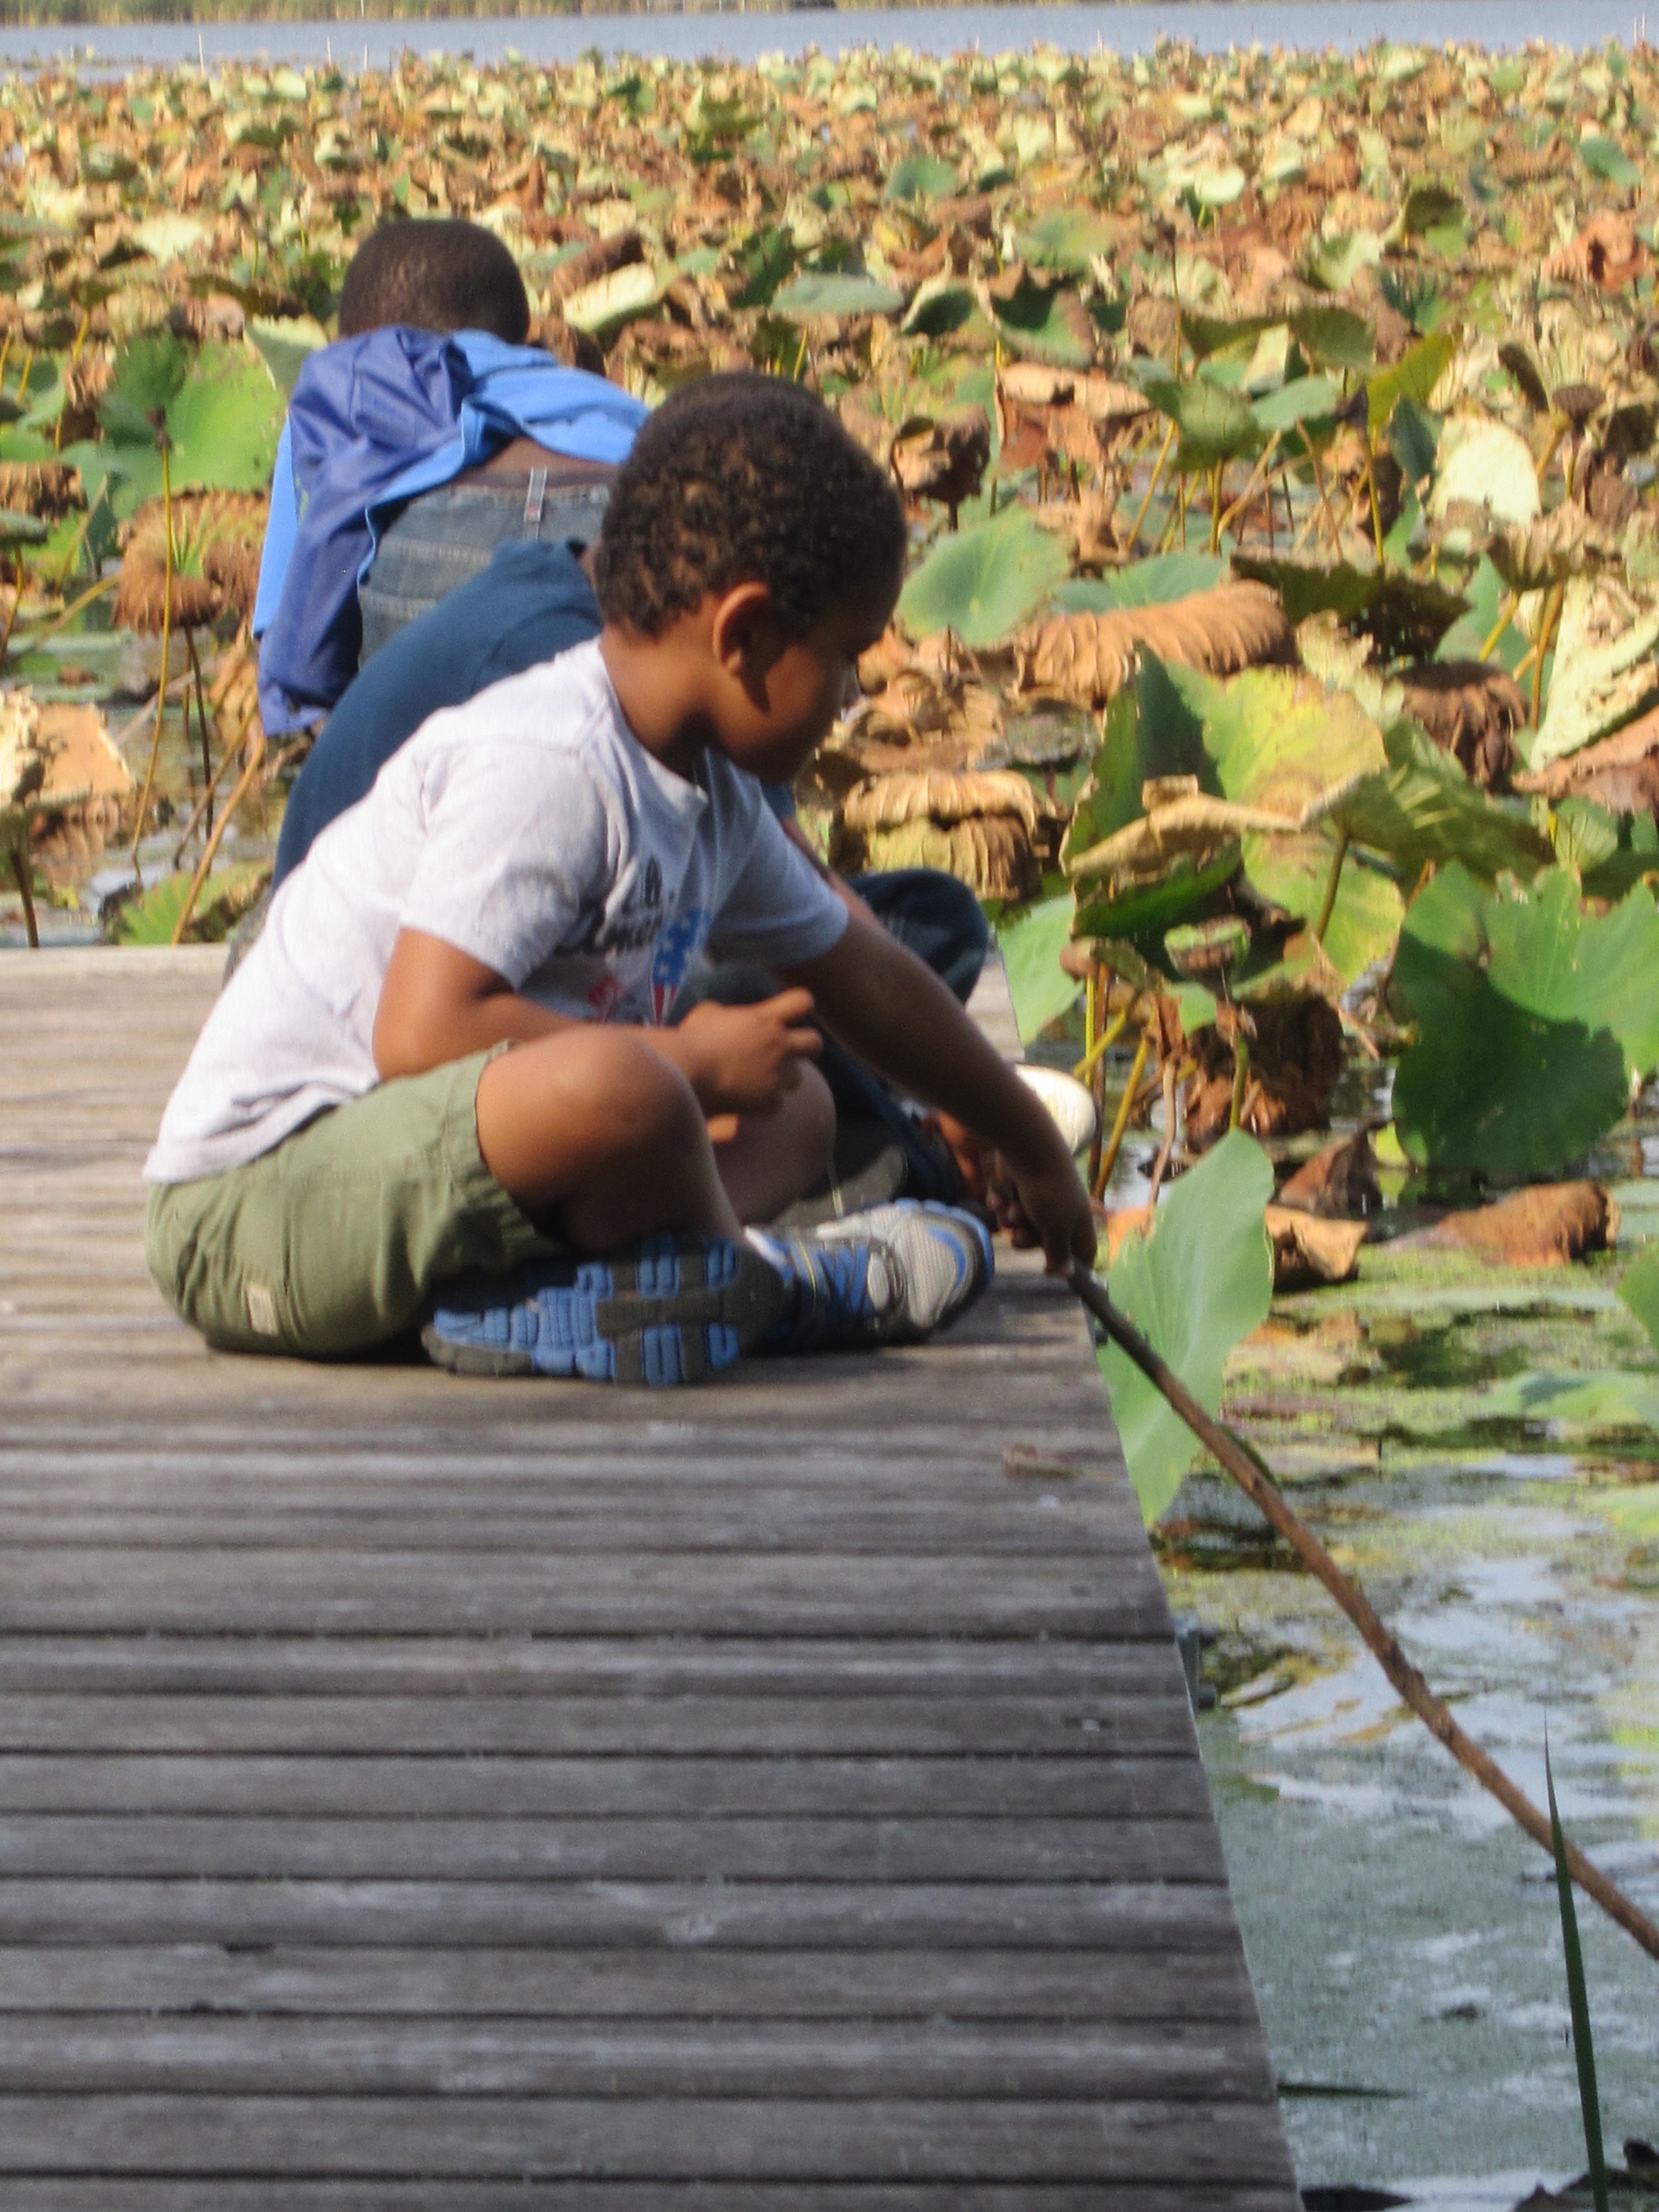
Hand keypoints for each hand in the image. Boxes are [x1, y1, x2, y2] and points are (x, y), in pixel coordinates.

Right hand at [672, 990, 821, 1117]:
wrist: (686, 1075)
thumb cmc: (690, 1040)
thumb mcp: (708, 1013)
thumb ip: (729, 1014)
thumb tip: (729, 1018)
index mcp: (765, 1018)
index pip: (802, 1002)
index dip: (800, 1007)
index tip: (791, 1015)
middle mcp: (778, 1044)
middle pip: (814, 1043)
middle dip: (807, 1048)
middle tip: (789, 1054)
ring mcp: (778, 1073)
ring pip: (797, 1078)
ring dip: (781, 1080)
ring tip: (756, 1082)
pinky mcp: (771, 1101)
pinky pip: (776, 1104)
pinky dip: (762, 1105)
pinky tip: (742, 1102)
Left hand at [999, 1144, 1096, 1276]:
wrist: (1027, 1151)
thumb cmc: (1050, 1192)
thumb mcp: (1057, 1229)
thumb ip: (1059, 1253)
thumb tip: (1064, 1275)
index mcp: (1077, 1221)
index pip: (1082, 1251)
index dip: (1072, 1264)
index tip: (1052, 1271)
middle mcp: (1059, 1210)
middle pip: (1042, 1243)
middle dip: (1028, 1240)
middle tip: (1022, 1234)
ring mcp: (1036, 1199)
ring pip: (1019, 1226)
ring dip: (1013, 1221)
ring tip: (1013, 1209)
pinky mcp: (1015, 1189)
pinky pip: (1004, 1209)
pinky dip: (1002, 1204)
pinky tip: (1002, 1197)